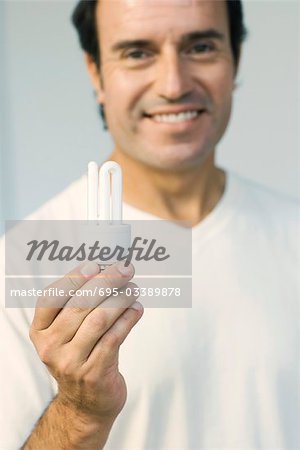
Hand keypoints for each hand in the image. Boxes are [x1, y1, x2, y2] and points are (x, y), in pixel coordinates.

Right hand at [29, 260, 142, 423]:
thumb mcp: (68, 333)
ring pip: (98, 320)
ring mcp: (70, 362)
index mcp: (40, 331)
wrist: (86, 403)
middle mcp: (50, 346)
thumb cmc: (81, 356)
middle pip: (79, 305)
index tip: (95, 263)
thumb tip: (107, 270)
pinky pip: (114, 338)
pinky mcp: (93, 374)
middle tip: (125, 268)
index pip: (51, 297)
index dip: (73, 278)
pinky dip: (127, 319)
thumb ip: (79, 305)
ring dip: (120, 299)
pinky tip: (137, 308)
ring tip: (133, 288)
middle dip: (106, 282)